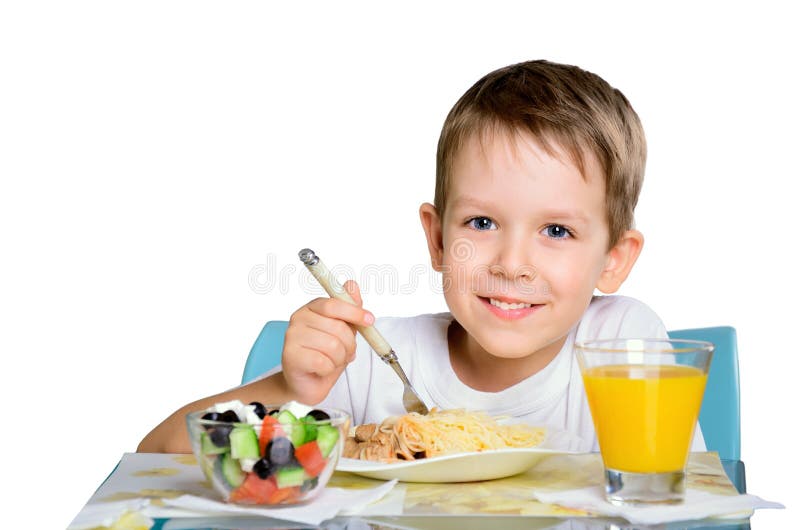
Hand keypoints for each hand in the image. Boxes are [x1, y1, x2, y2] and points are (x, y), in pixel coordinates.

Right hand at [280, 280, 373, 403]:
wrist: (307, 382)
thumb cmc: (325, 354)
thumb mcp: (342, 331)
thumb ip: (348, 308)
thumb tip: (352, 284)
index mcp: (311, 308)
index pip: (334, 304)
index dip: (354, 312)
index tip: (370, 320)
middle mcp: (298, 318)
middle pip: (337, 327)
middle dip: (349, 344)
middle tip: (346, 352)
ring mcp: (292, 336)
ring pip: (332, 346)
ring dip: (339, 359)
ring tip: (332, 361)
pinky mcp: (290, 356)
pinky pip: (323, 362)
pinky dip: (328, 369)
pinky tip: (321, 369)